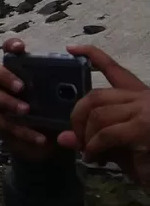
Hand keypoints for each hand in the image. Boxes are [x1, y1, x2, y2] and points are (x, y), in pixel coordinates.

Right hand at [0, 38, 58, 160]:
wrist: (51, 144)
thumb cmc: (57, 114)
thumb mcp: (67, 100)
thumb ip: (69, 89)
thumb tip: (75, 77)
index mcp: (20, 70)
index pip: (10, 51)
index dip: (11, 45)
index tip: (20, 47)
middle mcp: (3, 82)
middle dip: (4, 76)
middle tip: (21, 86)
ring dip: (9, 102)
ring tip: (27, 111)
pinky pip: (3, 124)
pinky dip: (22, 131)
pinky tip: (39, 137)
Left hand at [68, 45, 149, 184]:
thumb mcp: (122, 148)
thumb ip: (95, 139)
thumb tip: (63, 139)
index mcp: (141, 96)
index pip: (114, 69)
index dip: (92, 55)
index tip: (71, 48)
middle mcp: (143, 98)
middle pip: (96, 96)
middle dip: (78, 117)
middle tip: (76, 138)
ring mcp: (145, 111)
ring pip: (98, 114)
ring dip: (86, 136)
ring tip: (88, 152)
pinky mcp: (144, 129)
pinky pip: (107, 134)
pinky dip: (95, 147)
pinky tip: (94, 157)